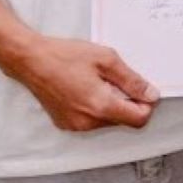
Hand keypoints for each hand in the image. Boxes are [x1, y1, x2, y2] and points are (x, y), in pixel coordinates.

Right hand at [12, 36, 158, 131]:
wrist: (31, 60)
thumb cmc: (66, 56)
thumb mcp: (106, 59)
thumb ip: (132, 80)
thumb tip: (152, 95)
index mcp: (101, 106)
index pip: (138, 120)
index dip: (146, 105)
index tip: (141, 89)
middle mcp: (88, 122)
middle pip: (123, 121)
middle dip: (128, 103)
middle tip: (116, 80)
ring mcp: (75, 126)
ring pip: (107, 121)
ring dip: (111, 105)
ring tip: (98, 82)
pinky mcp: (65, 124)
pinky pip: (91, 121)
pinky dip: (95, 108)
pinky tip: (85, 88)